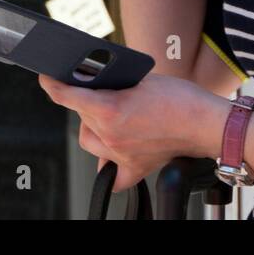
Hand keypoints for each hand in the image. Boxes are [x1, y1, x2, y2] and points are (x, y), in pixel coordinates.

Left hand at [37, 72, 227, 191]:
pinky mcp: (134, 167)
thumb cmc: (181, 99)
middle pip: (81, 117)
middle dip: (86, 102)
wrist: (206, 122)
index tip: (46, 79)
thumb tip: (95, 85)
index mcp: (110, 110)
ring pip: (90, 141)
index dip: (53, 85)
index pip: (68, 97)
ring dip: (94, 127)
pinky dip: (108, 166)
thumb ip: (113, 85)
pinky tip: (113, 155)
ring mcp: (120, 154)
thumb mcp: (141, 80)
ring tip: (111, 117)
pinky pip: (110, 175)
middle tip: (103, 92)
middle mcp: (111, 135)